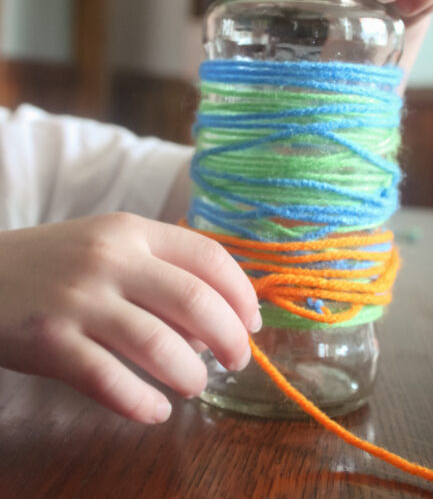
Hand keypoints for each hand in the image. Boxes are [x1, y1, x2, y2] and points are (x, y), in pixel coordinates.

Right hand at [0, 213, 259, 422]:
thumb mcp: (107, 247)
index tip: (252, 323)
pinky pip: (111, 382)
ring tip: (195, 385)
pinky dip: (143, 403)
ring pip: (160, 346)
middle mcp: (109, 259)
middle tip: (237, 361)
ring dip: (191, 375)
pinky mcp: (51, 343)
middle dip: (230, 339)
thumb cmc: (54, 263)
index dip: (241, 293)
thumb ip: (158, 272)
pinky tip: (155, 411)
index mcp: (130, 230)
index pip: (208, 256)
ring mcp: (79, 300)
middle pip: (195, 302)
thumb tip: (212, 324)